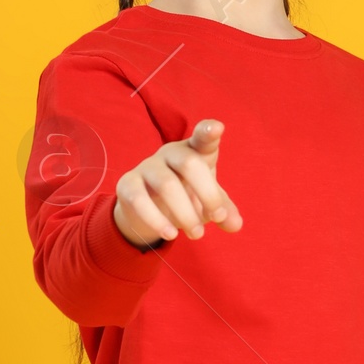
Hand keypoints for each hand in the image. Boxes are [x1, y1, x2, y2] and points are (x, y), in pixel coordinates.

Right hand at [113, 119, 242, 248]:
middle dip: (208, 194)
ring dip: (185, 213)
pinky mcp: (128, 184)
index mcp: (194, 151)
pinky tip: (170, 234)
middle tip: (217, 218)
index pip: (202, 137)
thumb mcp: (208, 203)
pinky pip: (140, 200)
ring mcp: (147, 166)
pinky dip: (157, 220)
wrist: (148, 210)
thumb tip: (235, 224)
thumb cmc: (186, 196)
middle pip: (189, 164)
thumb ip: (224, 211)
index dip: (208, 131)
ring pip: (167, 185)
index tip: (217, 129)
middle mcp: (170, 153)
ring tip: (197, 234)